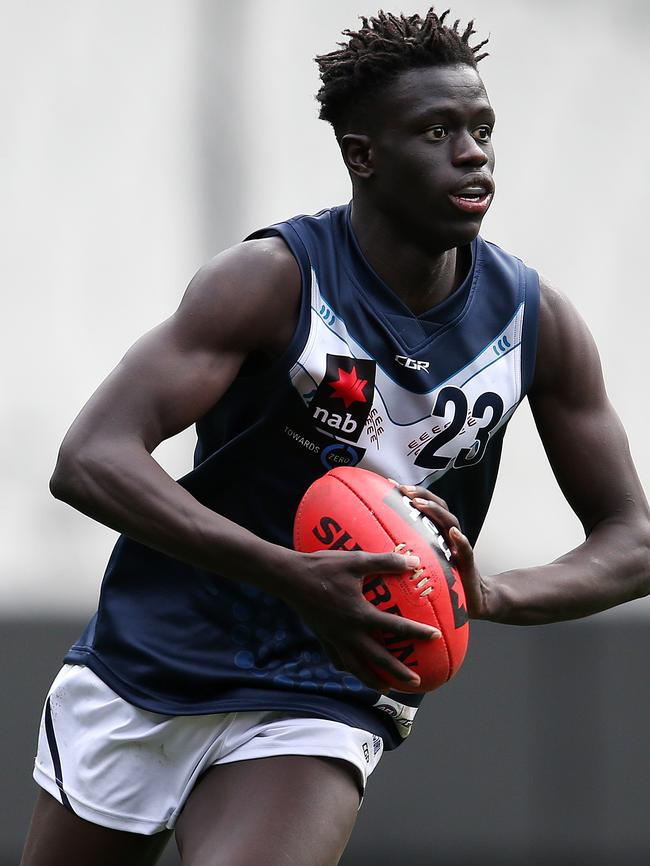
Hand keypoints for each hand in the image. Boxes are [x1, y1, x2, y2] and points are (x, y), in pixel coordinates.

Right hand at [282, 548, 441, 690]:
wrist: (289, 578)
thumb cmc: (324, 567)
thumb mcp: (356, 561)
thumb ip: (385, 563)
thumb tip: (413, 561)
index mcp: (360, 615)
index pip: (395, 628)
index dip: (417, 633)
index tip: (435, 637)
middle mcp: (348, 633)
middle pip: (378, 659)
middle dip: (398, 672)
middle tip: (416, 681)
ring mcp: (334, 639)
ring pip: (356, 667)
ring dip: (373, 679)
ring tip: (387, 688)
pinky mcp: (323, 638)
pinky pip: (337, 659)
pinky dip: (348, 667)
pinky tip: (353, 669)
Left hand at [393, 482, 492, 619]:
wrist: (472, 596)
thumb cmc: (442, 578)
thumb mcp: (420, 561)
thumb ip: (407, 547)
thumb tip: (377, 537)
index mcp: (437, 531)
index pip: (425, 506)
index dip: (411, 493)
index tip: (391, 484)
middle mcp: (449, 534)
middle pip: (439, 507)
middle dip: (422, 495)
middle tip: (404, 490)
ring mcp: (459, 547)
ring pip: (451, 522)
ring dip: (436, 511)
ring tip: (420, 504)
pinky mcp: (467, 563)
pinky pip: (466, 550)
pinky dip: (461, 540)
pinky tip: (453, 534)